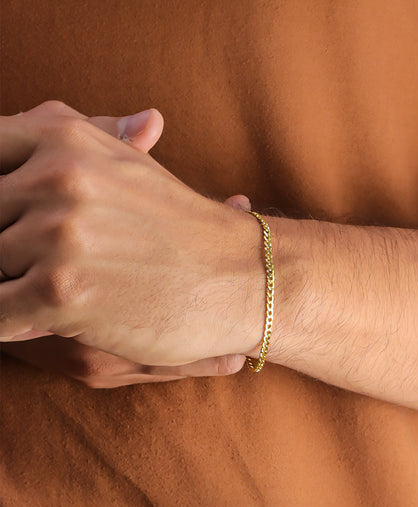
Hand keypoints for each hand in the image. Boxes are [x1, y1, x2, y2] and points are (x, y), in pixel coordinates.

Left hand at [0, 101, 262, 377]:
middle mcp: (58, 177)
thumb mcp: (133, 170)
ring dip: (10, 285)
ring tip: (44, 290)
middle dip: (3, 245)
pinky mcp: (63, 292)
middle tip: (29, 262)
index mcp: (67, 138)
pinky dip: (10, 324)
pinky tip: (40, 322)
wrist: (242, 276)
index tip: (12, 218)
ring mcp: (60, 234)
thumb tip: (122, 120)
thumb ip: (96, 138)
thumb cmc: (186, 229)